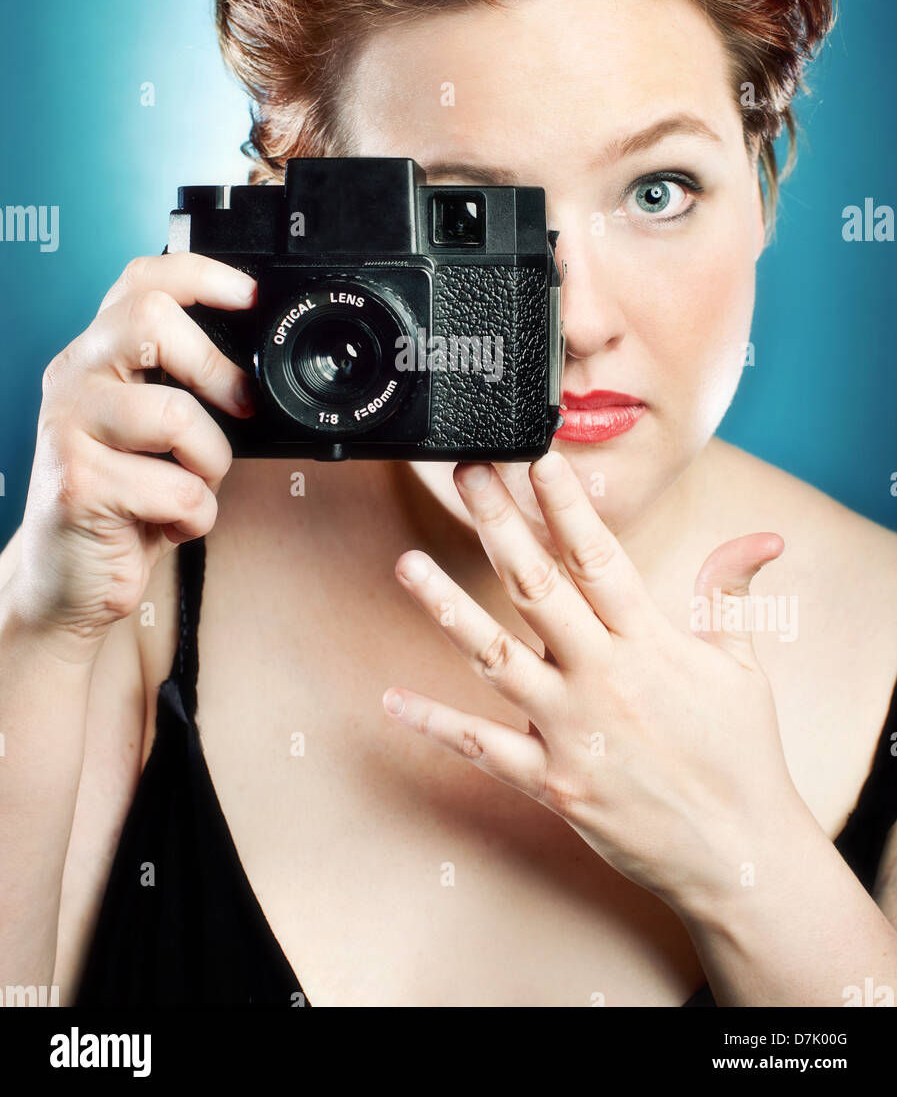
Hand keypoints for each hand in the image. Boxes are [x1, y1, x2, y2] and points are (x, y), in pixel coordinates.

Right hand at [6, 252, 255, 647]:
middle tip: (238, 407)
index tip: (250, 295)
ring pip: (176, 415)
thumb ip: (184, 389)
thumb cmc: (122, 501)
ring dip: (210, 463)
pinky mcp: (79, 485)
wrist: (66, 578)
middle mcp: (74, 377)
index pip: (141, 279)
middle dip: (214, 369)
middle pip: (150, 320)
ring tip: (191, 485)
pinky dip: (195, 515)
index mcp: (97, 355)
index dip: (201, 275)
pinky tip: (169, 522)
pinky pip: (177, 489)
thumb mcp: (153, 432)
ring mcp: (68, 428)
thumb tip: (257, 375)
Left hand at [385, 450, 804, 914]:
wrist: (740, 855)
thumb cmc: (743, 757)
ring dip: (447, 609)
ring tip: (406, 566)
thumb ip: (729, 593)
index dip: (565, 506)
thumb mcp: (742, 666)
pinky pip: (482, 749)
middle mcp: (604, 678)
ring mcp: (571, 730)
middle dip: (497, 526)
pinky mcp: (552, 781)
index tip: (537, 460)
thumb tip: (760, 538)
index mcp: (650, 644)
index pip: (599, 558)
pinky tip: (393, 701)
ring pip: (496, 658)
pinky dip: (436, 724)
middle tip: (466, 477)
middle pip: (537, 589)